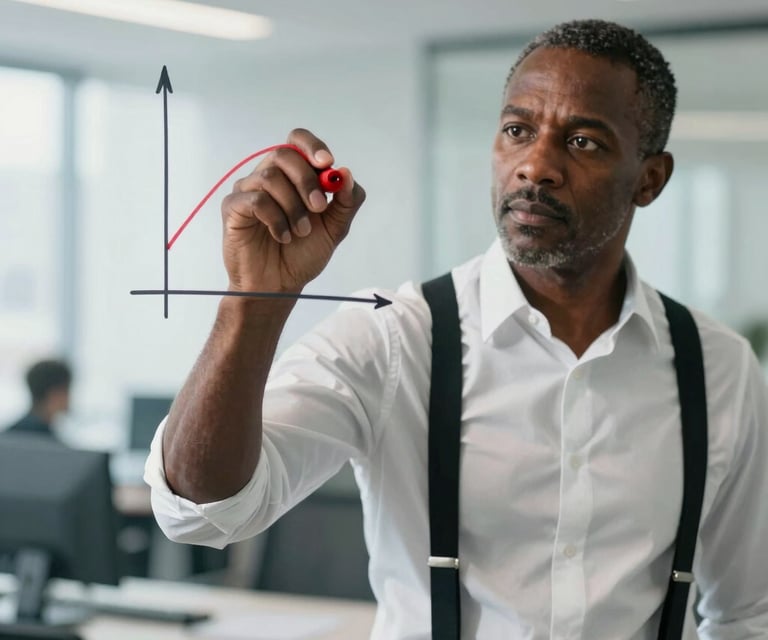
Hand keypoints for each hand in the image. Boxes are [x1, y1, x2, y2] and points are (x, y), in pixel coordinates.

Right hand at [220, 128, 365, 293]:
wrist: (280, 285)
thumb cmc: (303, 254)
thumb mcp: (335, 229)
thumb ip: (346, 202)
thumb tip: (346, 174)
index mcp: (293, 175)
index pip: (297, 141)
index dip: (312, 146)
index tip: (327, 163)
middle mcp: (269, 176)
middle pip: (284, 155)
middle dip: (307, 181)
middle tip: (319, 208)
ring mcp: (248, 190)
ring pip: (270, 177)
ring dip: (293, 207)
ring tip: (300, 231)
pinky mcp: (233, 207)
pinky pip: (255, 200)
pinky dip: (276, 219)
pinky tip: (282, 236)